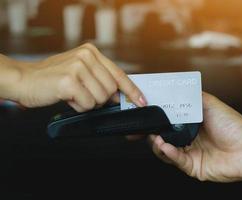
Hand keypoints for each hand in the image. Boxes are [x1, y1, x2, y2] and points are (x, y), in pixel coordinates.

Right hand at [10, 43, 146, 111]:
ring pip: (100, 99)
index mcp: (91, 52)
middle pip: (111, 90)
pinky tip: (67, 98)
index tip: (141, 100)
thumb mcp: (79, 72)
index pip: (119, 74)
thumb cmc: (52, 79)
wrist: (24, 80)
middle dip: (99, 99)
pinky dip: (78, 106)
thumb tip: (118, 95)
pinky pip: (87, 104)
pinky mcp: (69, 80)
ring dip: (87, 103)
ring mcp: (78, 67)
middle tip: (83, 95)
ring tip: (72, 94)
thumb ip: (99, 79)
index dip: (132, 90)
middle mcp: (86, 56)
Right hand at [150, 92, 241, 184]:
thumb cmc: (234, 126)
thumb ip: (194, 96)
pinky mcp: (194, 167)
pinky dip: (169, 154)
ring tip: (155, 138)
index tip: (148, 113)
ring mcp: (191, 154)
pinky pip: (177, 161)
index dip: (158, 119)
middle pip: (165, 137)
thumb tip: (178, 87)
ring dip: (158, 145)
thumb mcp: (211, 104)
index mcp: (192, 125)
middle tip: (146, 128)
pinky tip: (165, 146)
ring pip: (167, 151)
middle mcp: (189, 139)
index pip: (169, 122)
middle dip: (153, 133)